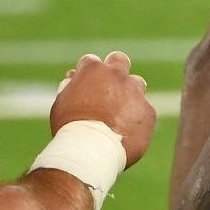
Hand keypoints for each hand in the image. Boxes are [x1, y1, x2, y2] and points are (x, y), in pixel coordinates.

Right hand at [50, 51, 155, 167]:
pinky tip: (126, 131)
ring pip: (137, 83)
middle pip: (119, 60)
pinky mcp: (148, 111)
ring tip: (118, 114)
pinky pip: (144, 110)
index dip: (87, 74)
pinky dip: (137, 118)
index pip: (91, 61)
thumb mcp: (62, 102)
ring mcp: (135, 92)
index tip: (86, 85)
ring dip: (129, 93)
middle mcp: (117, 75)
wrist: (91, 150)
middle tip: (109, 86)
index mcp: (93, 69)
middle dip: (115, 69)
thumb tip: (74, 77)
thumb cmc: (70, 127)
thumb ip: (70, 86)